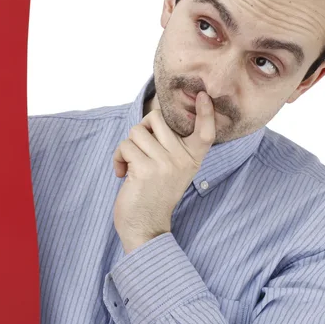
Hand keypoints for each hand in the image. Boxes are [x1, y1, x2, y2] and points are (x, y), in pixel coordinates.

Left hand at [112, 91, 214, 252]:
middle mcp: (183, 159)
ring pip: (136, 131)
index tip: (203, 96)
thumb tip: (154, 115)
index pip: (205, 131)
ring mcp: (165, 164)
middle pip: (156, 118)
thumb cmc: (154, 193)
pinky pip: (125, 146)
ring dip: (127, 147)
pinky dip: (118, 158)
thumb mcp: (173, 169)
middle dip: (141, 130)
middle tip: (140, 150)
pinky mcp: (145, 169)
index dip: (206, 112)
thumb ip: (171, 145)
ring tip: (131, 166)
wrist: (146, 227)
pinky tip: (122, 174)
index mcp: (193, 157)